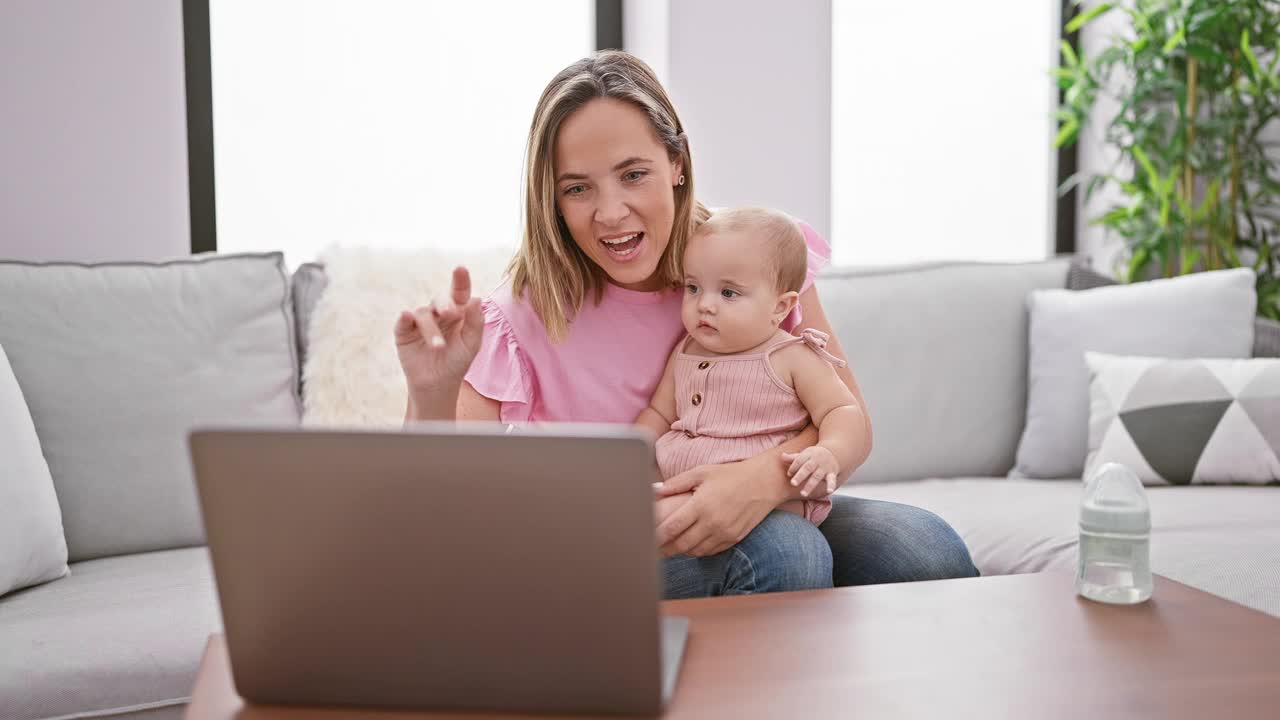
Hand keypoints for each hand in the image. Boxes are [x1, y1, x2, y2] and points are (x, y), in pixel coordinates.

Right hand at [394, 266, 484, 394]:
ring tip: (439, 347)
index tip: (461, 269)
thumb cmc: (457, 361)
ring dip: (431, 329)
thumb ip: (476, 322)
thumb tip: (476, 298)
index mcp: (457, 312)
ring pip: (423, 313)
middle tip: (450, 314)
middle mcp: (437, 312)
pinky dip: (404, 318)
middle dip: (445, 304)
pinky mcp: (404, 332)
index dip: (460, 280)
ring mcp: (420, 321)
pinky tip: (407, 316)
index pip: (459, 292)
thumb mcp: (472, 344)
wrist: (438, 385)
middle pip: (439, 298)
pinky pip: (403, 321)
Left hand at [653, 463, 775, 557]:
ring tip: (669, 546)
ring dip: (680, 550)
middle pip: (681, 544)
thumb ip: (676, 483)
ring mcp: (724, 533)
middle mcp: (712, 522)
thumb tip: (654, 490)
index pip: (672, 527)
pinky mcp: (734, 539)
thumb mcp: (702, 472)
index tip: (646, 538)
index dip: (656, 535)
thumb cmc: (730, 475)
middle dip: (665, 547)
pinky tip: (690, 544)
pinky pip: (710, 551)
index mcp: (701, 504)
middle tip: (653, 547)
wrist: (764, 482)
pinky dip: (697, 550)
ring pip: (695, 550)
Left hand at [781, 446, 837, 496]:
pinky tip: (829, 491)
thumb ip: (793, 458)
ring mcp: (824, 467)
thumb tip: (782, 456)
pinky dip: (831, 485)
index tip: (789, 474)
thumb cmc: (814, 456)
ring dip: (810, 485)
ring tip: (803, 494)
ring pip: (817, 476)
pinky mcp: (831, 473)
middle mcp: (816, 461)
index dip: (794, 467)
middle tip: (793, 483)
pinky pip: (832, 479)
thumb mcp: (804, 454)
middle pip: (807, 468)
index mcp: (808, 455)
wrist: (834, 452)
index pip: (799, 460)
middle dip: (800, 476)